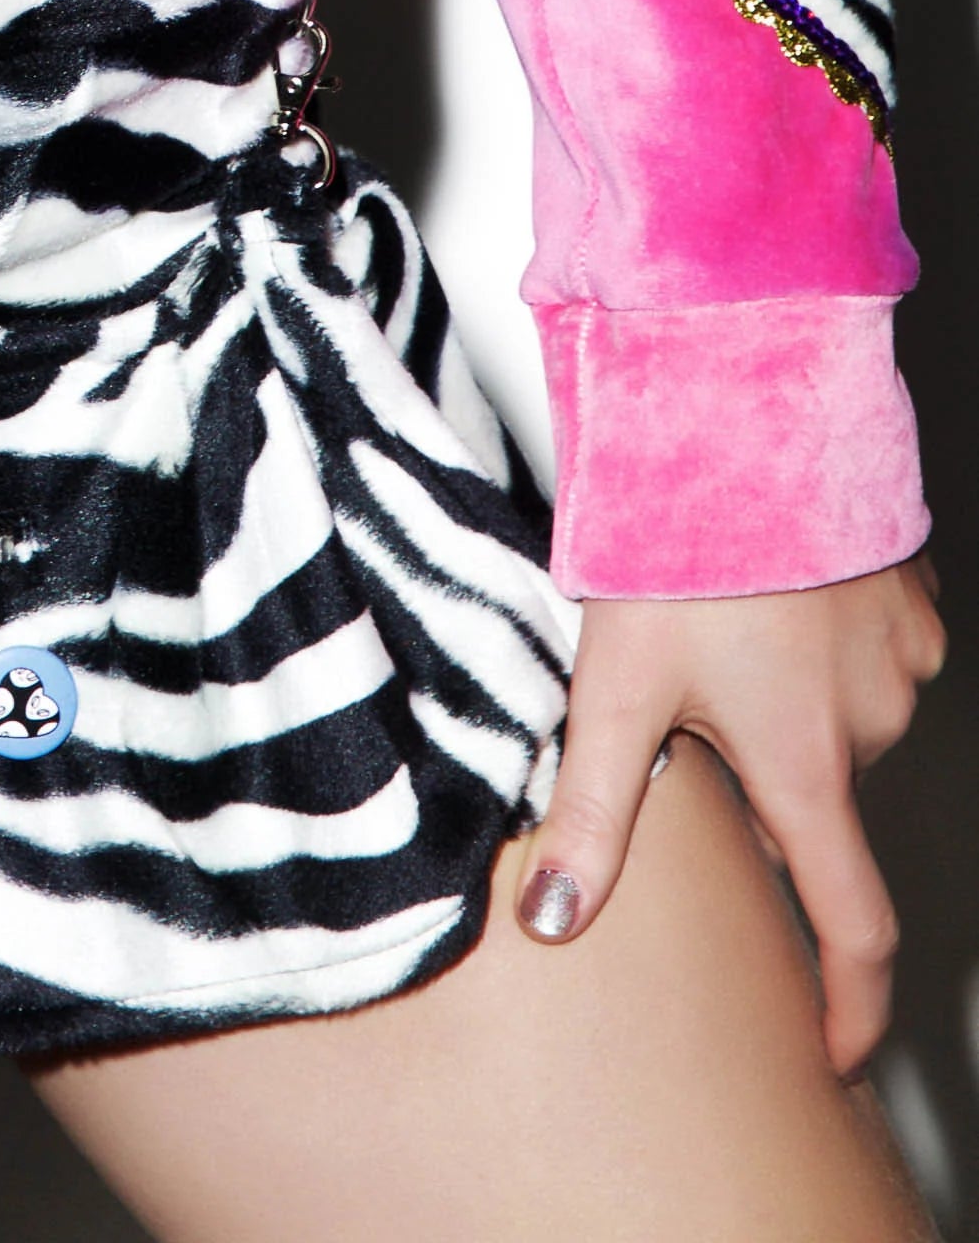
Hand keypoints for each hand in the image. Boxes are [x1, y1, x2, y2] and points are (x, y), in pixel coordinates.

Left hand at [518, 559, 945, 1070]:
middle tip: (687, 720)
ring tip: (715, 631)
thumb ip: (593, 808)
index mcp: (805, 765)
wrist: (742, 417)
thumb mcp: (616, 683)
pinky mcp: (908, 601)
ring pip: (834, 723)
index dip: (849, 1002)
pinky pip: (863, 654)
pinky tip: (765, 595)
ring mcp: (899, 661)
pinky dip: (817, 649)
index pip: (852, 925)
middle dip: (760, 787)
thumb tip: (556, 922)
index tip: (836, 1046)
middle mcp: (870, 725)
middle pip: (815, 802)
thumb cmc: (680, 545)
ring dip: (782, 707)